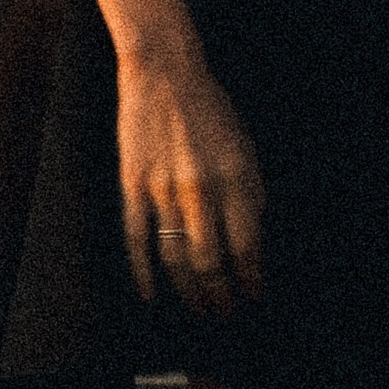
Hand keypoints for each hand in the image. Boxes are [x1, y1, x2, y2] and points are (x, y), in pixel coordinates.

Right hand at [118, 48, 263, 315]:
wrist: (165, 74)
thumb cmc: (210, 108)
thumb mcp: (245, 144)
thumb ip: (251, 189)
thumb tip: (255, 234)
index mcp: (236, 176)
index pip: (247, 245)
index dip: (251, 278)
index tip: (254, 298)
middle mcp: (202, 188)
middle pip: (212, 261)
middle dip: (222, 295)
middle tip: (226, 315)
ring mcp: (164, 191)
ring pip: (176, 258)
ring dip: (189, 293)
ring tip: (199, 312)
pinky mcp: (133, 188)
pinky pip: (137, 241)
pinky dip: (143, 274)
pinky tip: (151, 297)